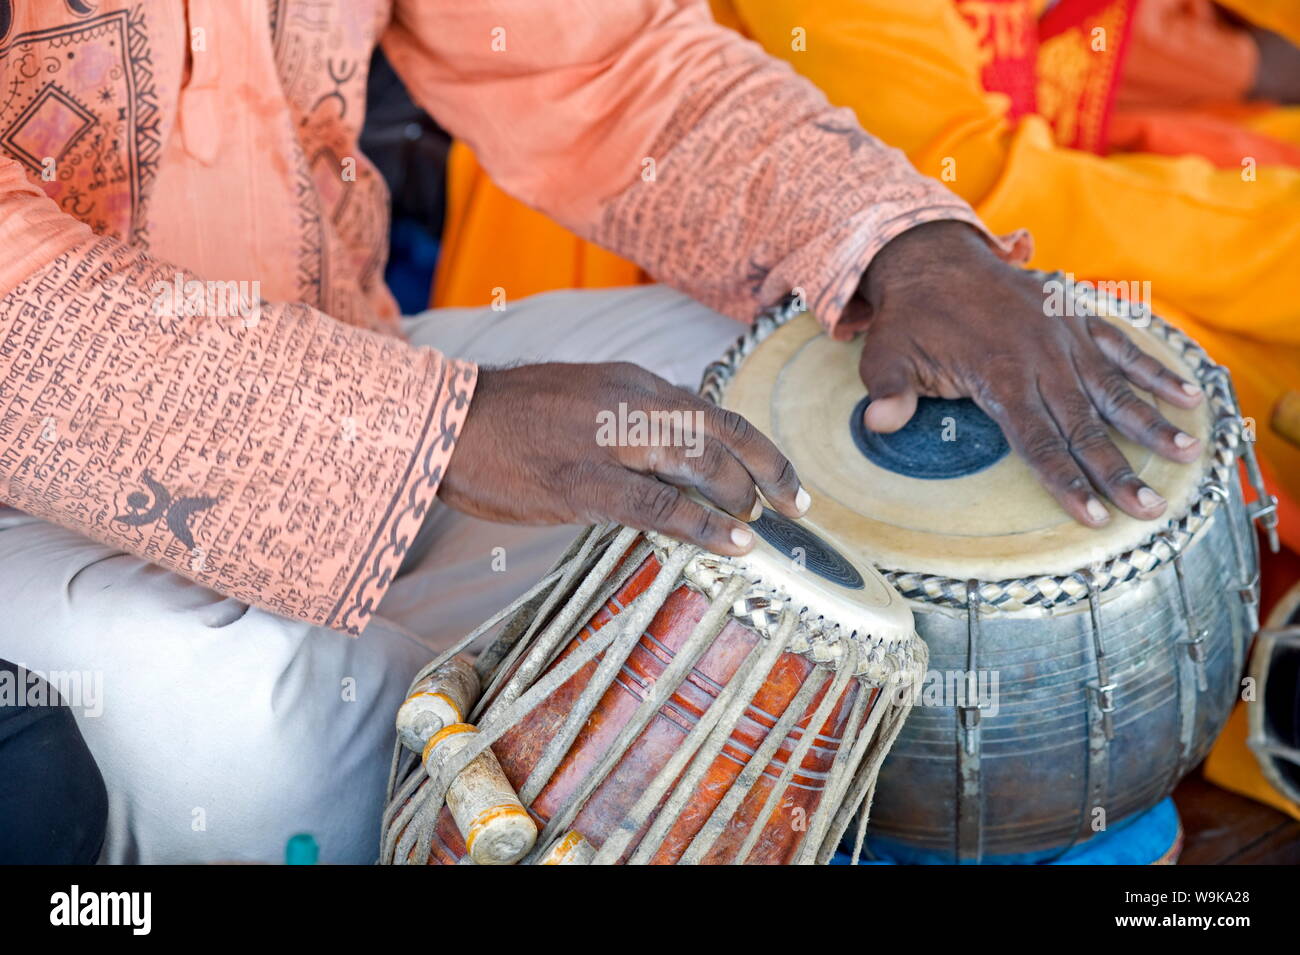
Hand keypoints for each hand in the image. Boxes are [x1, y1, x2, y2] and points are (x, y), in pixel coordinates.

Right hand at [439, 362, 807, 554]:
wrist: (447, 423)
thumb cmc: (513, 420)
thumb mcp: (585, 400)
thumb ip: (634, 422)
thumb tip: (683, 462)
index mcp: (633, 382)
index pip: (715, 411)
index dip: (760, 448)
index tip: (787, 481)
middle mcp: (629, 401)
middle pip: (720, 432)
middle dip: (764, 472)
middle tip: (786, 509)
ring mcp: (606, 439)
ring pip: (697, 462)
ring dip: (738, 497)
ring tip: (756, 526)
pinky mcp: (581, 481)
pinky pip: (657, 505)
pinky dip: (701, 526)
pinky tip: (731, 544)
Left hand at [852, 221, 1203, 526]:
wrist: (933, 259)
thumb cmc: (910, 318)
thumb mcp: (886, 354)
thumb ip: (889, 392)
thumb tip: (878, 423)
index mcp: (999, 375)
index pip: (1038, 441)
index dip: (1066, 482)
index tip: (1093, 517)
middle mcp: (1040, 358)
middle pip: (1084, 425)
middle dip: (1118, 471)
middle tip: (1149, 508)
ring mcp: (1063, 336)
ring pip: (1114, 388)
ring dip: (1151, 423)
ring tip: (1187, 454)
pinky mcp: (1076, 317)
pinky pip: (1122, 346)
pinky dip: (1154, 370)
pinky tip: (1188, 395)